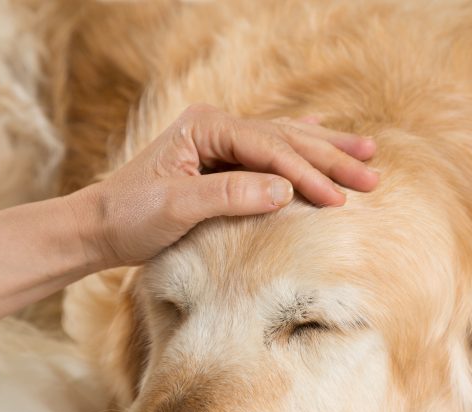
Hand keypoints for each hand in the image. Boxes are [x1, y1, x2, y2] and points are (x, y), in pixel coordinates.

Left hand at [66, 104, 377, 267]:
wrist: (98, 226)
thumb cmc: (130, 216)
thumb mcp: (175, 208)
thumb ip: (229, 195)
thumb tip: (284, 190)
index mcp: (206, 128)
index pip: (270, 148)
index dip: (307, 173)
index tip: (339, 199)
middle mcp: (216, 126)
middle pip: (286, 138)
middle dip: (331, 156)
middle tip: (372, 174)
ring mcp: (220, 141)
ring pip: (285, 139)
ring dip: (326, 147)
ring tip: (367, 150)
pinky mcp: (221, 160)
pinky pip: (270, 147)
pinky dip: (299, 141)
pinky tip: (319, 126)